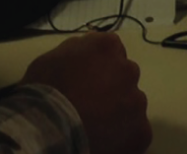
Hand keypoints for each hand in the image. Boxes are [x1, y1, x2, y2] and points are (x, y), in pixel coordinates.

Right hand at [22, 32, 151, 153]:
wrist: (50, 128)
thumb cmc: (45, 90)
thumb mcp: (52, 58)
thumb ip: (76, 51)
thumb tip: (86, 54)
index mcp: (108, 47)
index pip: (111, 50)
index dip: (98, 66)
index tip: (86, 79)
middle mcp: (128, 70)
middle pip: (124, 76)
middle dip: (111, 87)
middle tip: (90, 103)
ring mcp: (137, 102)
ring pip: (132, 104)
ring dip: (119, 111)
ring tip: (95, 125)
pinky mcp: (141, 131)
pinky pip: (135, 132)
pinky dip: (123, 136)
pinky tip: (103, 141)